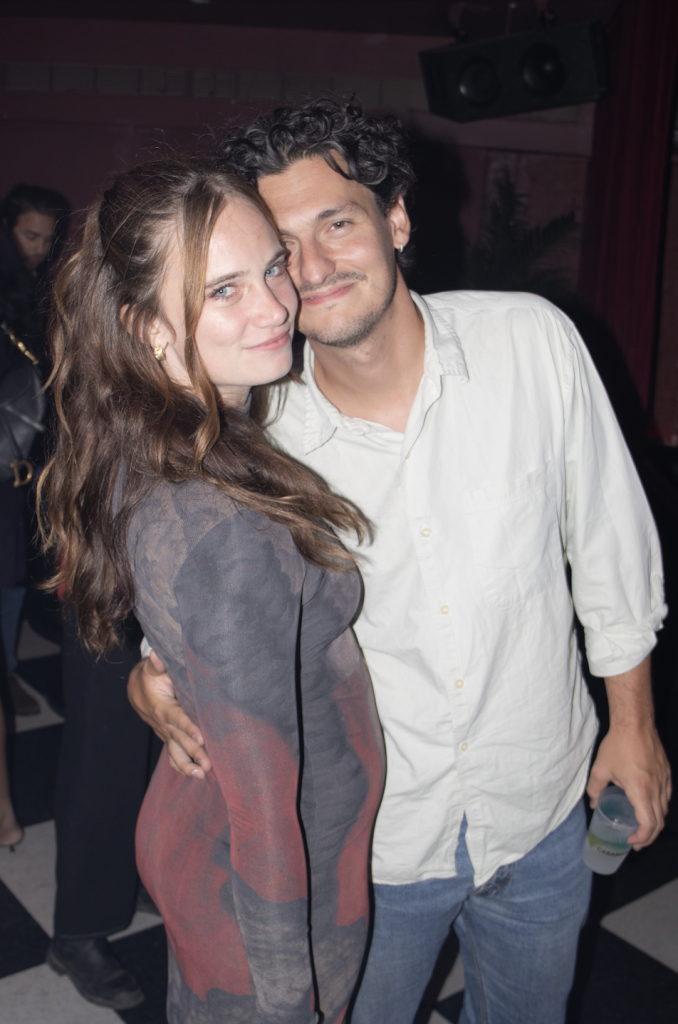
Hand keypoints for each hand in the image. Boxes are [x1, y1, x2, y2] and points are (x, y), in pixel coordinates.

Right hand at [127, 651, 211, 778]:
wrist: (136, 688)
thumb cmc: (149, 676)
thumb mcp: (151, 668)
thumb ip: (157, 664)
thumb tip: (156, 655)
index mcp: (161, 707)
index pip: (177, 718)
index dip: (188, 727)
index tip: (201, 737)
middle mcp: (162, 724)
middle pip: (179, 740)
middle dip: (194, 752)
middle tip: (209, 764)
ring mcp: (165, 733)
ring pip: (175, 752)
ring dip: (188, 765)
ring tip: (202, 775)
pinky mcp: (167, 737)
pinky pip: (173, 755)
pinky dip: (182, 767)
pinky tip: (195, 775)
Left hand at [587, 723, 670, 849]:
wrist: (636, 723)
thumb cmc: (618, 745)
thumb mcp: (601, 769)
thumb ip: (595, 789)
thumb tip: (593, 804)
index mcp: (641, 791)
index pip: (648, 824)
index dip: (642, 837)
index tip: (631, 840)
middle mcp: (657, 789)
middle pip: (659, 822)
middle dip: (649, 836)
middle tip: (636, 841)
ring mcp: (664, 781)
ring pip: (664, 809)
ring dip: (655, 822)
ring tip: (642, 827)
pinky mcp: (666, 773)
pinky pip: (666, 796)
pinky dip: (659, 807)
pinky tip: (649, 806)